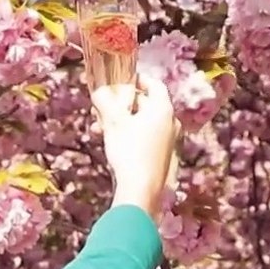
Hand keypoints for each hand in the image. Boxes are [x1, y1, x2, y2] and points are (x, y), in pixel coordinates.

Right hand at [91, 76, 179, 220]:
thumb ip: (105, 102)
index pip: (154, 84)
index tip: (122, 80)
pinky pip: (147, 138)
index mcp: (163, 109)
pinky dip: (131, 136)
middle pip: (146, 105)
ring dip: (122, 122)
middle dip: (122, 106)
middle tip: (103, 109)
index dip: (138, 80)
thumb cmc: (129, 151)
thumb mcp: (113, 123)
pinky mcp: (164, 157)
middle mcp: (171, 122)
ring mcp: (169, 141)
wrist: (141, 189)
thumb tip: (98, 89)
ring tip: (101, 129)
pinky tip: (113, 144)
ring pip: (144, 123)